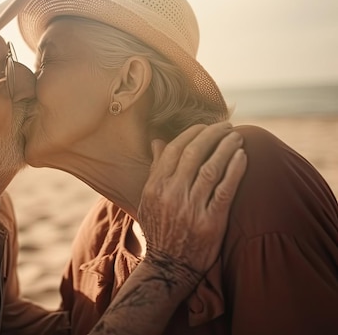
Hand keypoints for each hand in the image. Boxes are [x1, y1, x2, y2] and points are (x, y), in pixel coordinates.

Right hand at [138, 121, 246, 289]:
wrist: (169, 266)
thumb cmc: (160, 229)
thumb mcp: (149, 199)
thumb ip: (155, 169)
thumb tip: (157, 141)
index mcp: (154, 186)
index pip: (175, 150)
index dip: (192, 133)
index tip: (205, 125)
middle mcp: (171, 194)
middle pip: (194, 154)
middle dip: (212, 135)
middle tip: (226, 126)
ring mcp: (191, 208)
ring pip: (211, 168)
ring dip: (226, 148)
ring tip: (237, 137)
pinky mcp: (210, 222)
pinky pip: (225, 190)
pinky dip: (235, 170)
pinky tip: (243, 157)